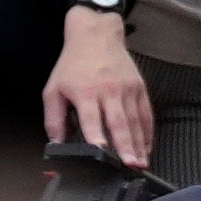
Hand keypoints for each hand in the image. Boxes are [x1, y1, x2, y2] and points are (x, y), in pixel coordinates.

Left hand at [48, 27, 160, 174]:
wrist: (96, 35)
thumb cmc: (74, 64)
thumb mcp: (54, 88)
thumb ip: (53, 118)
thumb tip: (56, 143)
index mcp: (85, 92)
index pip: (91, 118)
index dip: (96, 135)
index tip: (101, 151)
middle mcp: (109, 91)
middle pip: (118, 123)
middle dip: (125, 146)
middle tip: (130, 165)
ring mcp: (127, 89)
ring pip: (135, 122)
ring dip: (138, 145)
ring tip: (139, 164)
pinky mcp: (139, 88)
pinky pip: (146, 114)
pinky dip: (147, 133)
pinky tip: (146, 148)